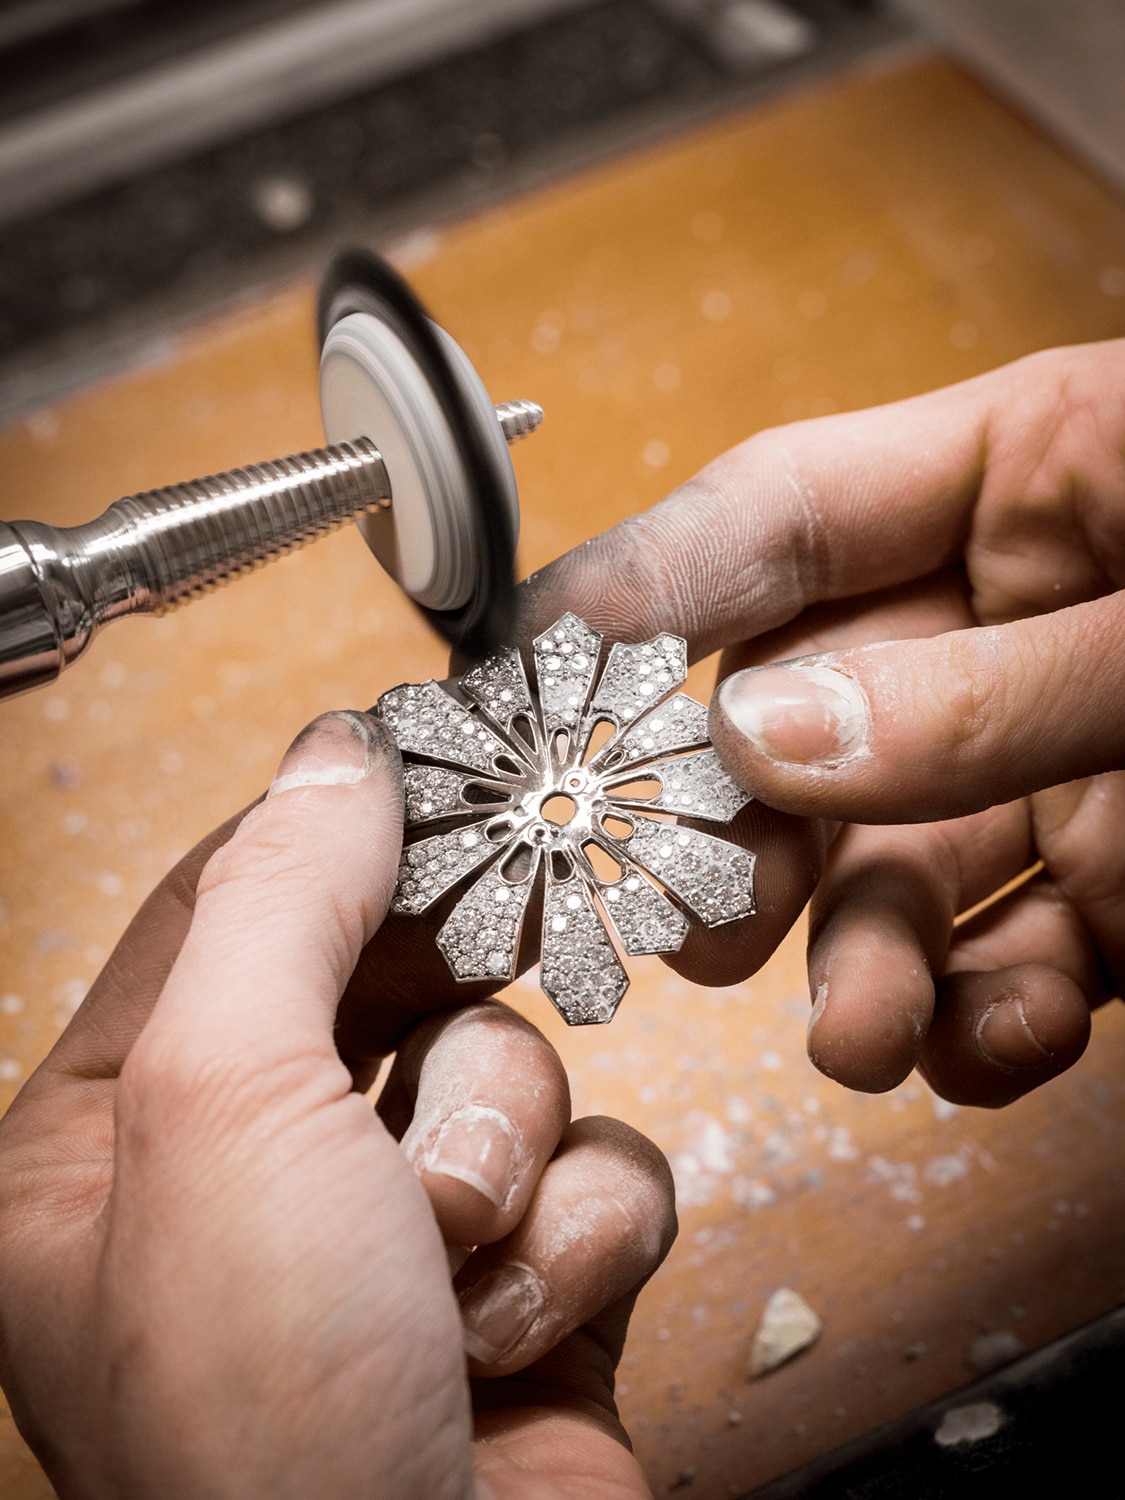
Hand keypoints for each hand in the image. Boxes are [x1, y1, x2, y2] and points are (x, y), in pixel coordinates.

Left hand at [0, 711, 675, 1498]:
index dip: (334, 827)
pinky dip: (580, 1233)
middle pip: (390, 973)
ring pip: (513, 1063)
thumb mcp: (223, 1107)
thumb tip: (335, 753)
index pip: (230, 905)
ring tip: (457, 1261)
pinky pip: (599, 1167)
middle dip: (448, 997)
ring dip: (506, 1149)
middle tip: (504, 938)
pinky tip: (523, 1326)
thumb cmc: (265, 1422)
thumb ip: (275, 901)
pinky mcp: (527, 1282)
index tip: (429, 759)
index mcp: (119, 1134)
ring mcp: (396, 1231)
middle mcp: (255, 1175)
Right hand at [518, 338, 1124, 1105]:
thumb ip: (994, 689)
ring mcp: (1058, 767)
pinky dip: (984, 1029)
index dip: (644, 582)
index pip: (783, 513)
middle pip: (802, 719)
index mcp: (1031, 480)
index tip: (526, 664)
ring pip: (890, 871)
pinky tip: (981, 1041)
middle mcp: (1013, 630)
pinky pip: (1012, 973)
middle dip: (730, 827)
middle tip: (681, 900)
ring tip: (851, 1027)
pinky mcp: (1118, 895)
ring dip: (854, 965)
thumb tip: (770, 742)